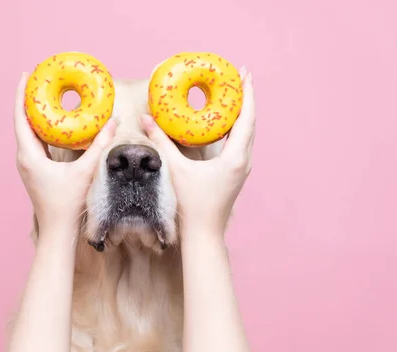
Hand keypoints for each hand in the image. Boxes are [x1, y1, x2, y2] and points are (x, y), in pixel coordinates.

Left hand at [13, 73, 116, 231]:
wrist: (58, 232)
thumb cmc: (68, 205)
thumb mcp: (85, 172)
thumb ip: (99, 146)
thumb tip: (114, 122)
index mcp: (29, 156)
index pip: (21, 118)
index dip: (21, 95)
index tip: (26, 75)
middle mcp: (25, 158)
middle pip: (23, 121)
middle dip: (30, 99)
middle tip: (40, 79)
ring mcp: (29, 164)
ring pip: (29, 132)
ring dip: (37, 114)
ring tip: (47, 95)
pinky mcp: (36, 170)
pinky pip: (36, 142)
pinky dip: (43, 128)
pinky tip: (55, 122)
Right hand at [141, 68, 255, 234]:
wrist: (203, 234)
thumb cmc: (192, 205)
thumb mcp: (175, 169)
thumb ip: (161, 142)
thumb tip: (145, 118)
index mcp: (235, 157)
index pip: (246, 118)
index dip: (246, 93)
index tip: (244, 73)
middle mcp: (244, 161)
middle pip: (250, 122)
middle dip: (245, 98)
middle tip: (239, 77)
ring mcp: (242, 168)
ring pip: (247, 134)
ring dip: (242, 113)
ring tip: (233, 95)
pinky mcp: (235, 174)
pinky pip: (241, 143)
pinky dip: (236, 128)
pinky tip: (225, 123)